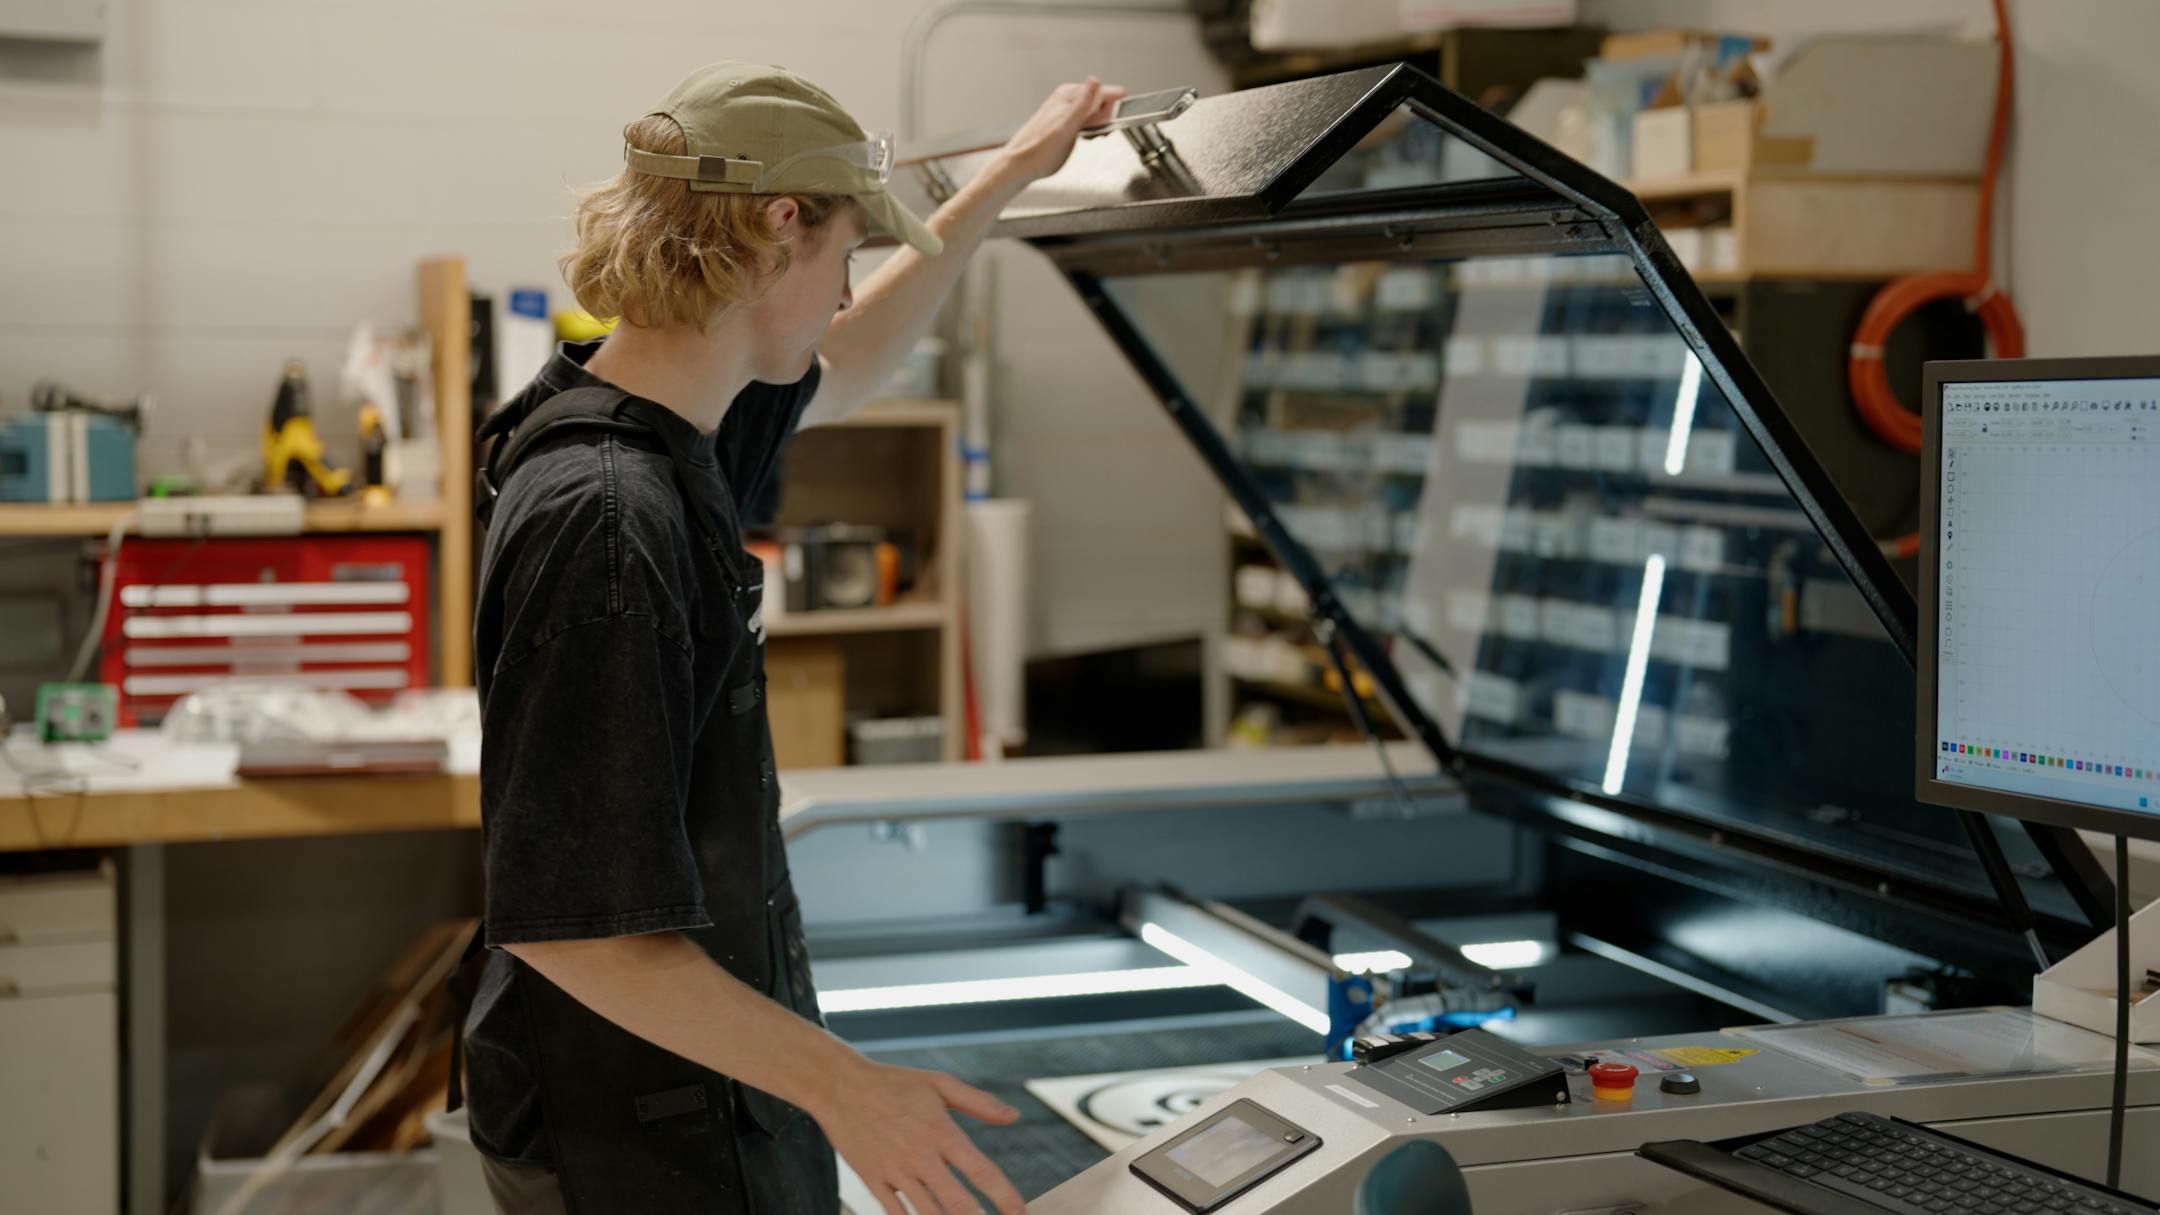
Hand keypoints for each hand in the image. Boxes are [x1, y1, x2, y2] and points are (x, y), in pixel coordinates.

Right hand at [812, 1058, 1025, 1213]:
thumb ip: (978, 1102)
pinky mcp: (873, 1181)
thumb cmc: (894, 1083)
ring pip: (929, 1214)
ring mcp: (895, 1172)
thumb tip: (1013, 1116)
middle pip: (957, 1203)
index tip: (1021, 1212)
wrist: (840, 1087)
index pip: (981, 1171)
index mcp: (941, 1131)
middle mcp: (920, 1156)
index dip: (1005, 1196)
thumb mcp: (939, 1084)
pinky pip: (896, 1214)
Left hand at [991, 78, 1126, 185]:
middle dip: (1104, 121)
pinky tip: (1077, 139)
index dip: (1111, 112)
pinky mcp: (1065, 120)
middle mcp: (1068, 97)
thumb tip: (1094, 80)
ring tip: (1082, 138)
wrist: (1019, 164)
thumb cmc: (1040, 151)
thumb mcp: (1067, 128)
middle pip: (1103, 103)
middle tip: (1090, 135)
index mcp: (1070, 94)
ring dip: (1097, 127)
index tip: (1102, 126)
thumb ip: (1083, 104)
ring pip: (1096, 112)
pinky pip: (1086, 119)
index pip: (1107, 93)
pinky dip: (1088, 130)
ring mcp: (1066, 108)